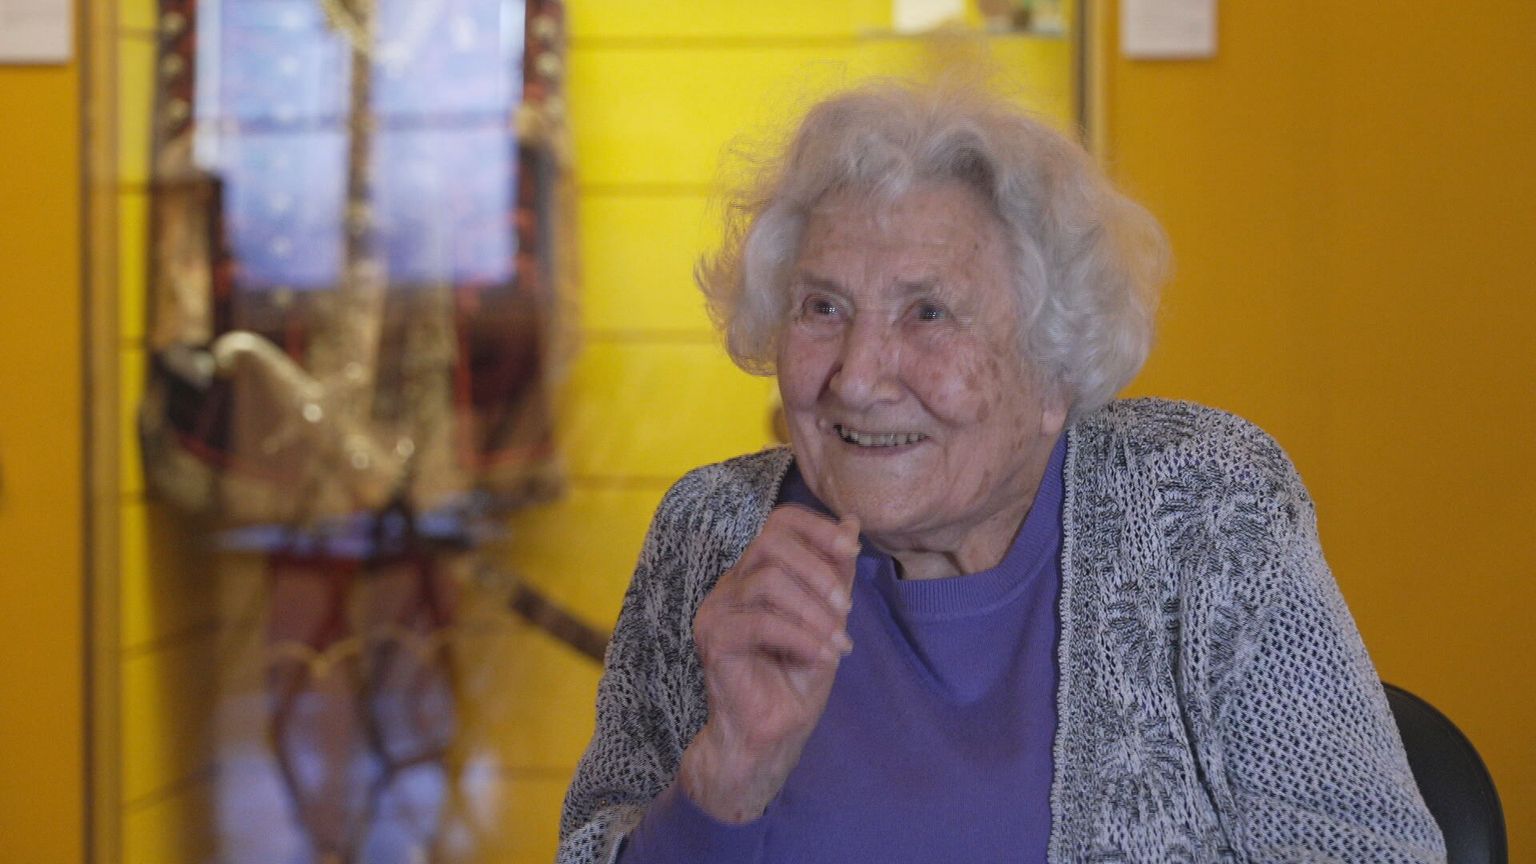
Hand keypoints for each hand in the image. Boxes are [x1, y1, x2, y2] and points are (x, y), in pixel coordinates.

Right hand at [679, 505, 860, 822]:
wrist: (771, 736)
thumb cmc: (795, 680)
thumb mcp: (827, 619)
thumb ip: (835, 574)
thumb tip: (852, 522)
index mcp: (756, 573)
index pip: (779, 522)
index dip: (818, 528)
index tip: (853, 551)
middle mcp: (732, 584)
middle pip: (771, 539)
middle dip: (819, 569)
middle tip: (848, 609)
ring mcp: (718, 609)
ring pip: (769, 580)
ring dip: (815, 610)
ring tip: (839, 643)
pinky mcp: (714, 639)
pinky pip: (761, 621)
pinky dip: (801, 637)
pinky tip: (822, 656)